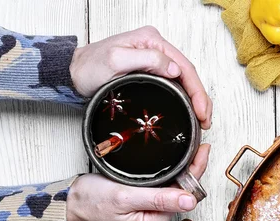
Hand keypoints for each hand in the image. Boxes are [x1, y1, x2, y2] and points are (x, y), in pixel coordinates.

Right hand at [66, 144, 209, 220]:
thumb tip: (190, 200)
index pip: (181, 198)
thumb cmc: (87, 200)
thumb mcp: (124, 196)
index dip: (194, 173)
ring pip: (169, 199)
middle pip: (177, 199)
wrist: (65, 206)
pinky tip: (168, 173)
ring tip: (184, 157)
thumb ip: (158, 198)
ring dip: (174, 180)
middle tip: (195, 150)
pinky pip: (158, 202)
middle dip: (187, 176)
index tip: (203, 152)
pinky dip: (163, 187)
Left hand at [70, 26, 211, 128]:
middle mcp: (156, 48)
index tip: (202, 110)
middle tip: (205, 119)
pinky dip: (185, 98)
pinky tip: (189, 109)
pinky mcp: (150, 72)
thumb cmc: (89, 67)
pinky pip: (174, 84)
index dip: (197, 90)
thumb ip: (147, 59)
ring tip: (202, 118)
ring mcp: (154, 59)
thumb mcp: (116, 60)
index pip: (184, 65)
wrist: (73, 74)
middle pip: (188, 73)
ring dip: (195, 99)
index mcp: (152, 41)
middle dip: (200, 97)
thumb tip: (175, 68)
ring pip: (184, 80)